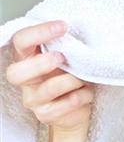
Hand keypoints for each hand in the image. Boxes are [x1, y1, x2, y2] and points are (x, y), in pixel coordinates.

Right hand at [6, 20, 94, 134]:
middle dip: (41, 63)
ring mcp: (33, 100)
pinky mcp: (46, 115)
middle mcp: (25, 81)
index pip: (20, 41)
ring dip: (72, 80)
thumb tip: (78, 33)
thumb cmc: (69, 79)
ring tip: (84, 78)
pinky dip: (83, 96)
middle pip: (17, 72)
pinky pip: (67, 103)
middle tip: (62, 57)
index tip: (63, 26)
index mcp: (26, 60)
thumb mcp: (66, 61)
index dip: (39, 32)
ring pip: (49, 88)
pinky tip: (88, 93)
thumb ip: (65, 49)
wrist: (75, 111)